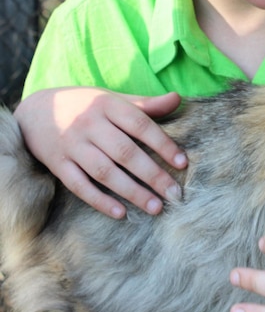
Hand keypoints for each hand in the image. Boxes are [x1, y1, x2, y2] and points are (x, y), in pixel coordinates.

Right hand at [14, 87, 187, 217]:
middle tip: (175, 194)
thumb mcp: (113, 100)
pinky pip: (79, 185)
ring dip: (131, 192)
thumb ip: (145, 105)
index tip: (182, 163)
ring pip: (104, 172)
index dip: (163, 144)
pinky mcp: (57, 164)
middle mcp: (89, 124)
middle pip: (125, 152)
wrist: (34, 111)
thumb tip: (177, 98)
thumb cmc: (85, 106)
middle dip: (152, 175)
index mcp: (107, 105)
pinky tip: (121, 213)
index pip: (140, 125)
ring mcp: (72, 145)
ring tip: (155, 207)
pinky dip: (99, 200)